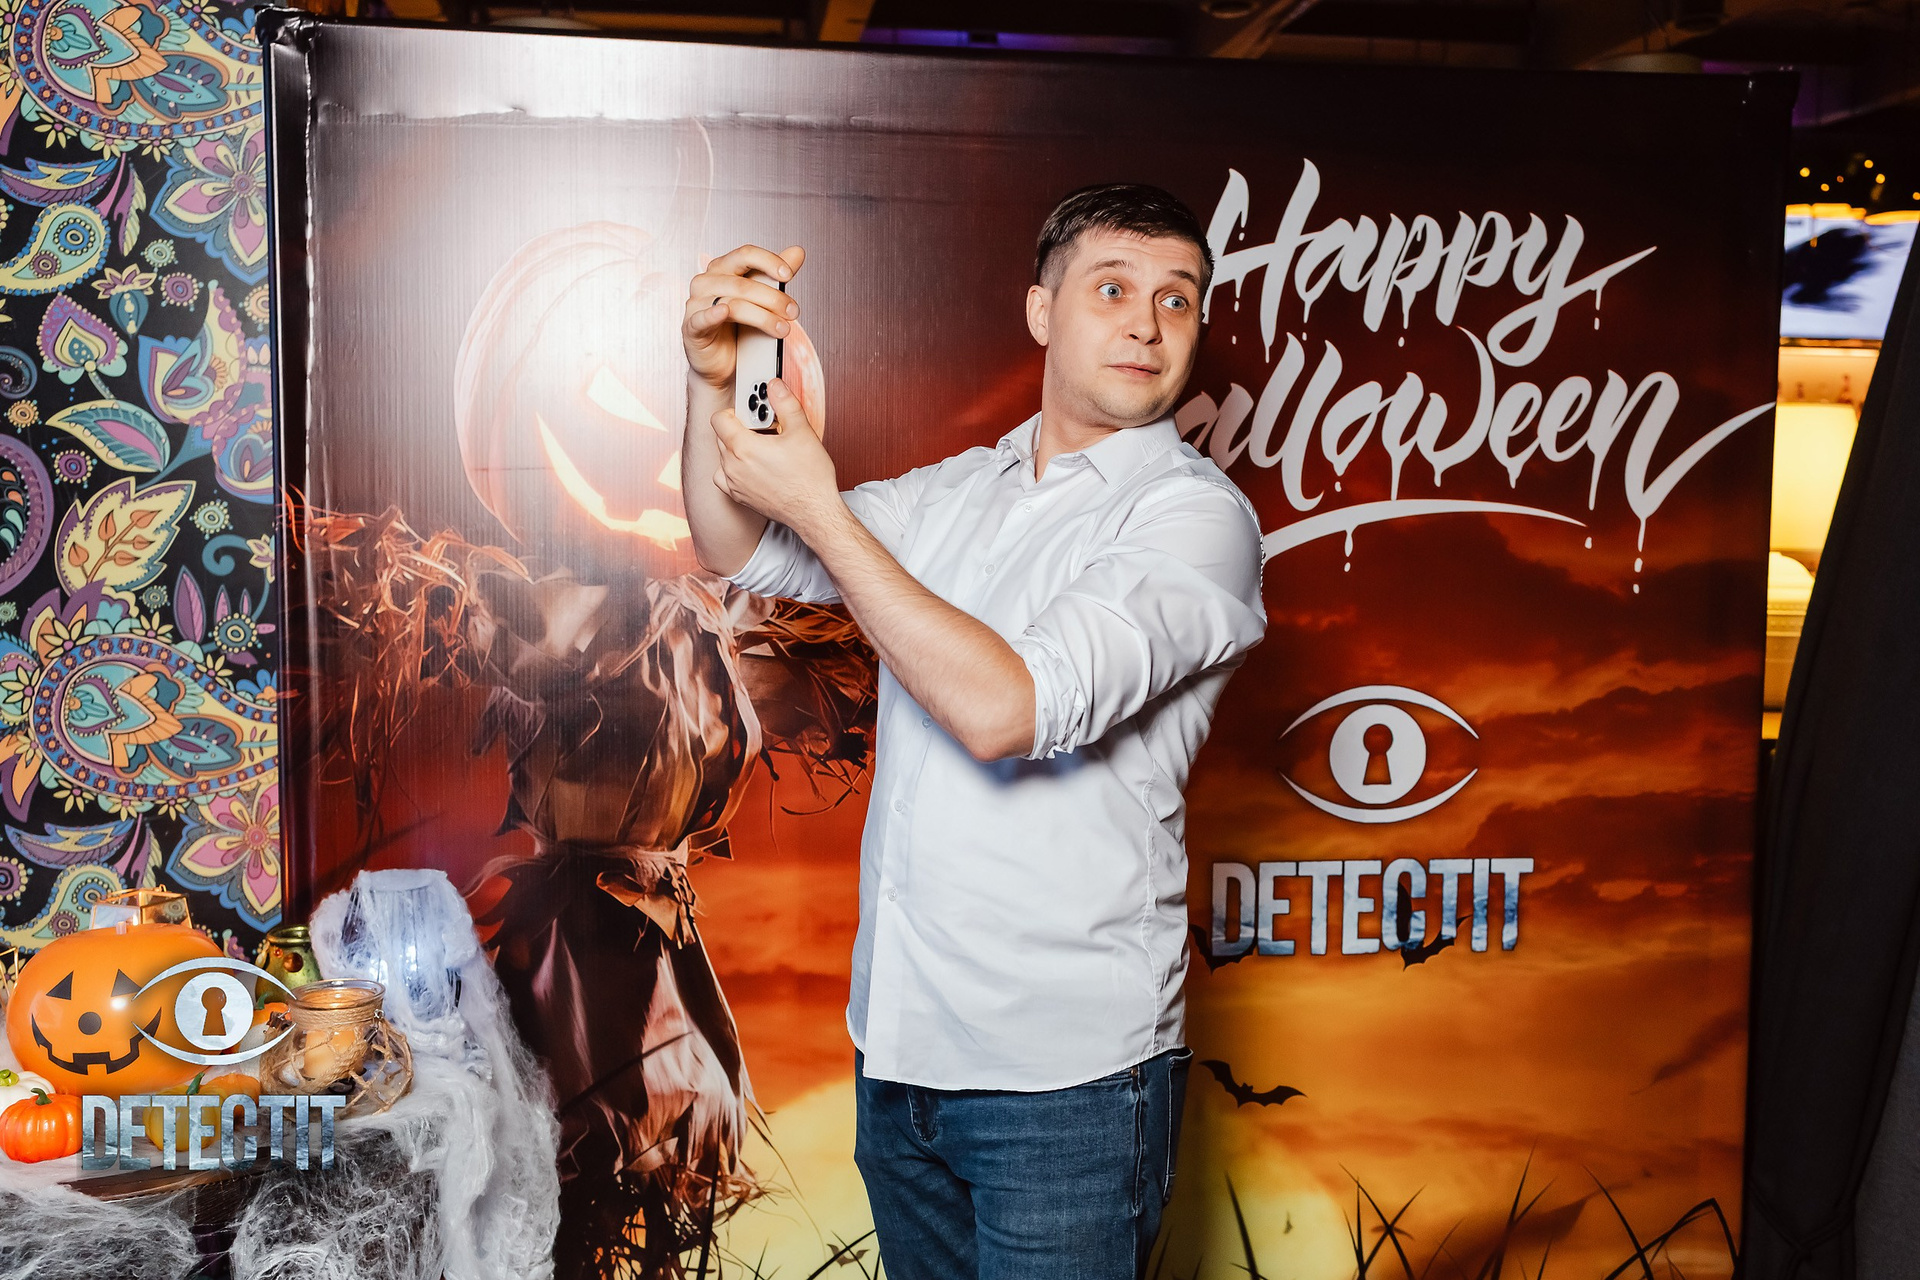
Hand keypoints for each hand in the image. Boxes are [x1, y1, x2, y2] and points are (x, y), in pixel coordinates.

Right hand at [683, 244, 804, 390]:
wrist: (723, 363)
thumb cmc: (739, 327)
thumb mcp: (761, 298)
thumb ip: (776, 274)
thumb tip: (798, 251)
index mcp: (723, 268)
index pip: (746, 255)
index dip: (768, 261)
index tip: (788, 275)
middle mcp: (707, 281)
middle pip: (743, 284)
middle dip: (773, 298)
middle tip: (793, 312)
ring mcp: (696, 303)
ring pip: (732, 304)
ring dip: (762, 317)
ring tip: (782, 329)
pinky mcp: (691, 327)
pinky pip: (702, 318)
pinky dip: (713, 314)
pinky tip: (724, 312)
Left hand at [710, 377, 839, 534]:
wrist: (815, 512)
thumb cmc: (810, 479)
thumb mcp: (801, 431)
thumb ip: (785, 403)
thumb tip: (776, 386)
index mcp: (742, 447)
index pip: (719, 418)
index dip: (736, 410)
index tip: (753, 412)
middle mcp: (732, 466)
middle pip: (721, 435)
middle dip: (740, 427)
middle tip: (765, 428)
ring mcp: (733, 484)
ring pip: (724, 455)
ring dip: (737, 448)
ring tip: (763, 448)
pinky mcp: (738, 497)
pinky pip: (725, 477)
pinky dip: (733, 469)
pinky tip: (752, 467)